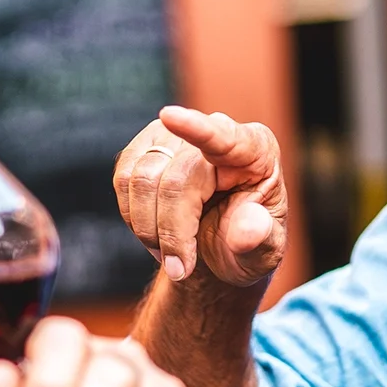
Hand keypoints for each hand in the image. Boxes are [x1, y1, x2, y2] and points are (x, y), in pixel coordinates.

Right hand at [113, 106, 286, 285]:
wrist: (220, 248)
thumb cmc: (247, 246)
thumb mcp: (263, 255)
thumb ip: (260, 242)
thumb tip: (247, 229)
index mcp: (256, 151)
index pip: (225, 137)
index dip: (196, 129)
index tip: (169, 117)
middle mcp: (215, 132)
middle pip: (175, 181)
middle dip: (172, 233)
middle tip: (180, 269)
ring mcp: (175, 135)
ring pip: (140, 180)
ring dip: (149, 229)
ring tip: (171, 252)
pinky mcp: (146, 147)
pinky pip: (123, 180)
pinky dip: (134, 217)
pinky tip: (156, 232)